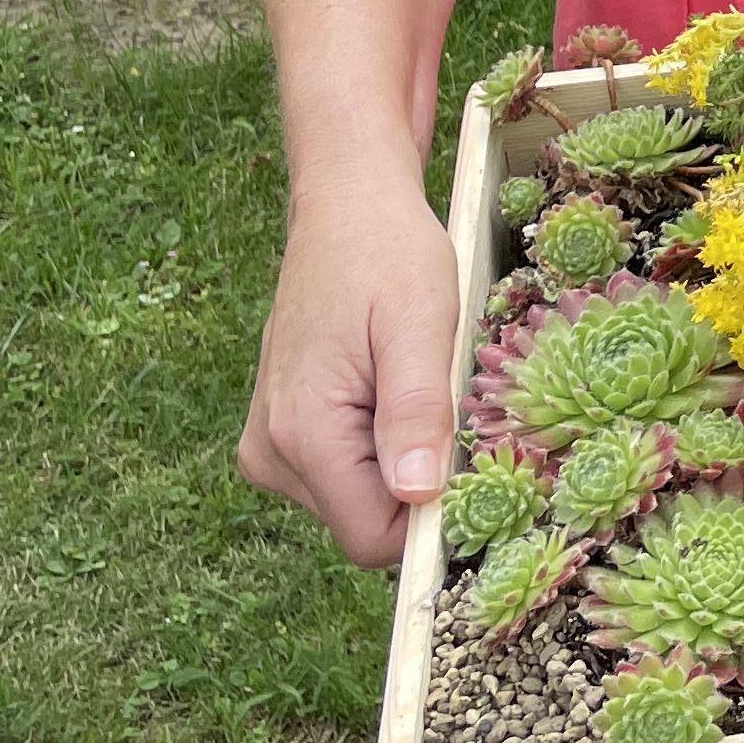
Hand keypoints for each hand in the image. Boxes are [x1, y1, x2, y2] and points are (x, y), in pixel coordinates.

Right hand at [239, 165, 462, 565]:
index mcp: (301, 433)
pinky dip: (381, 444)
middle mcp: (271, 453)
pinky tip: (392, 386)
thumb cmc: (388, 252)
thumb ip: (416, 409)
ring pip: (358, 499)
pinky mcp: (283, 433)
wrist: (347, 205)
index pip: (374, 538)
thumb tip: (417, 494)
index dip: (433, 518)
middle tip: (448, 403)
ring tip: (415, 383)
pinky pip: (345, 472)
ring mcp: (270, 446)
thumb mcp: (420, 323)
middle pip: (367, 522)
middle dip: (418, 480)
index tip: (473, 460)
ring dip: (402, 458)